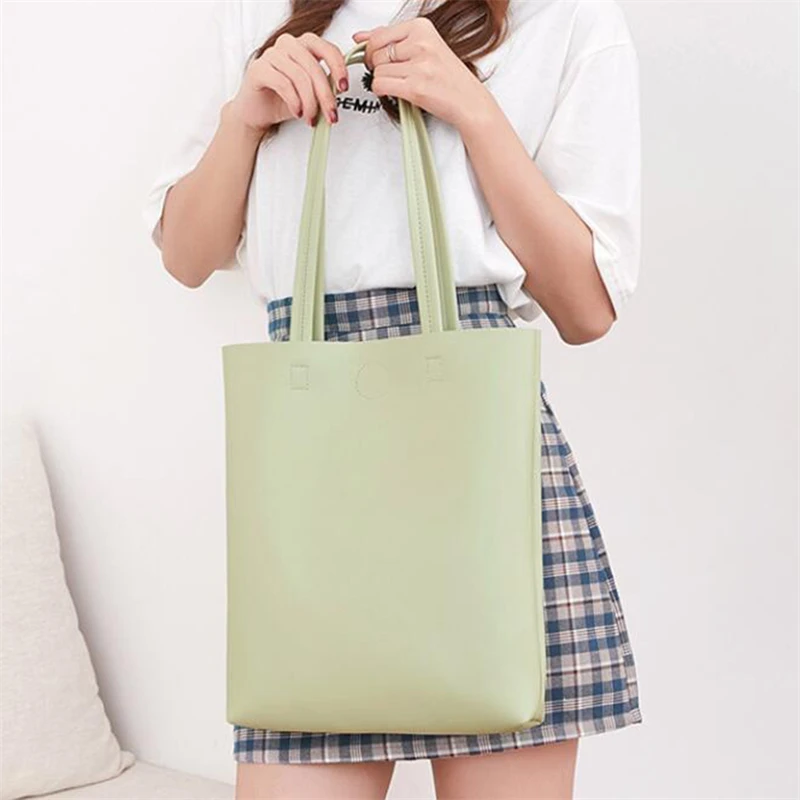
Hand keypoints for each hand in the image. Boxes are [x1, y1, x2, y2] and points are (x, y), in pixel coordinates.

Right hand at [229, 33, 348, 132]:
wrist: (257, 113)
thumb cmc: (283, 100)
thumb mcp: (311, 93)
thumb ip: (324, 86)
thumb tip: (339, 90)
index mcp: (303, 46)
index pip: (327, 48)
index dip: (338, 67)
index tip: (343, 88)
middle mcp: (288, 45)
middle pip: (314, 67)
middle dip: (325, 96)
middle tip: (330, 115)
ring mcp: (271, 54)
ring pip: (300, 77)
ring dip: (309, 103)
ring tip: (310, 118)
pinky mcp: (258, 69)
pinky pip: (284, 84)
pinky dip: (294, 102)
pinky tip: (297, 112)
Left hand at [352, 18, 490, 129]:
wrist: (469, 101)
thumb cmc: (448, 76)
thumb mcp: (423, 47)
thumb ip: (391, 39)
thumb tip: (360, 36)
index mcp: (422, 27)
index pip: (379, 35)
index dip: (372, 50)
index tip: (378, 58)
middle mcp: (421, 43)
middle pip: (376, 53)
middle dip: (376, 66)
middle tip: (390, 73)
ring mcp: (419, 66)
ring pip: (377, 71)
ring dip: (383, 80)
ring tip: (400, 83)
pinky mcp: (415, 88)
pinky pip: (380, 85)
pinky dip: (382, 91)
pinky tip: (395, 91)